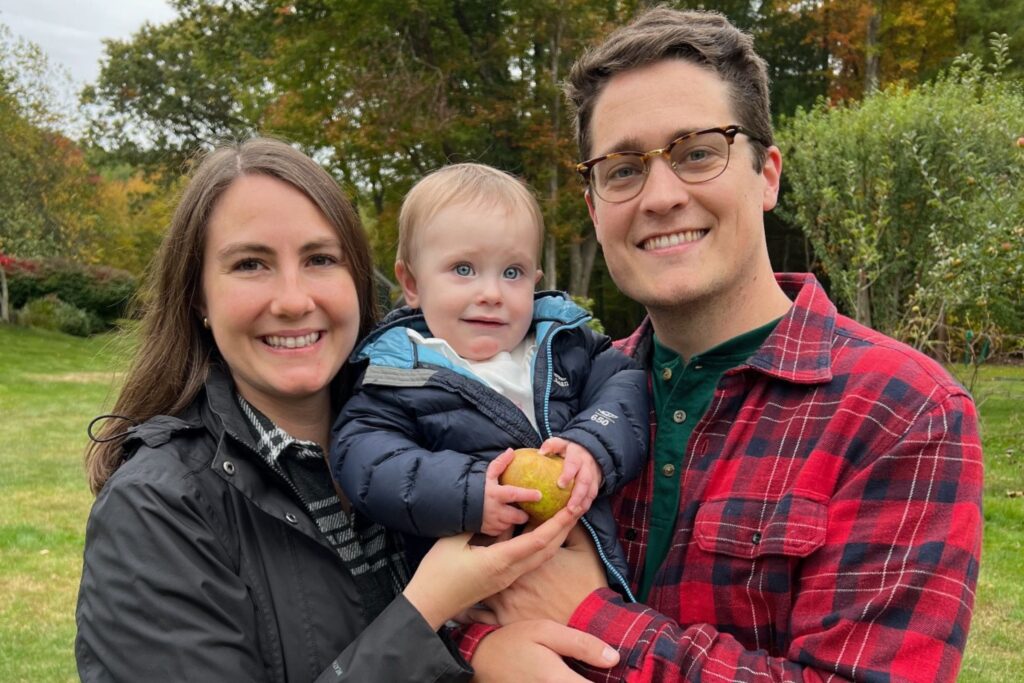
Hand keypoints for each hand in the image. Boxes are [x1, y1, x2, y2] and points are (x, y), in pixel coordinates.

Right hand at [403, 501, 581, 629]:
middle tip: (578, 507)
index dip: (558, 523)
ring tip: (566, 517)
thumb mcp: (454, 541)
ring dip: (556, 536)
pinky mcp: (502, 581)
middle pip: (547, 550)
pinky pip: (528, 560)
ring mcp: (507, 579)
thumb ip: (477, 524)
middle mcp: (510, 573)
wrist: (428, 606)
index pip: (538, 541)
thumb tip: (495, 508)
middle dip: (565, 528)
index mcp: (500, 562)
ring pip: (541, 557)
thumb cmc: (437, 574)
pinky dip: (541, 544)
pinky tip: (540, 531)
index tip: (572, 507)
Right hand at [471, 620, 618, 681]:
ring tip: (589, 673)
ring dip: (586, 682)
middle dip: (601, 682)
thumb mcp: (545, 632)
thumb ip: (580, 644)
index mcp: (558, 682)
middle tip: (609, 674)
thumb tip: (614, 658)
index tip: (625, 675)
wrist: (479, 662)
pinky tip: (574, 677)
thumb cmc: (512, 642)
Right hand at [482, 448, 542, 535]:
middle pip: (518, 516)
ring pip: (511, 524)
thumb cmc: (474, 488)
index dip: (528, 495)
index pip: (514, 494)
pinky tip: (502, 519)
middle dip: (524, 515)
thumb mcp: (487, 475)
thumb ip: (500, 464)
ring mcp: (492, 522)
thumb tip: (511, 451)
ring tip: (511, 513)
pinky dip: (504, 525)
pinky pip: (503, 530)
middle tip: (525, 510)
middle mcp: (495, 510)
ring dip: (513, 520)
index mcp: (495, 494)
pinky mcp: (489, 531)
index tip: (539, 495)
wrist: (457, 505)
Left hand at [541, 437, 601, 514]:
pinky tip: (577, 514)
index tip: (560, 484)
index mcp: (577, 455)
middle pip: (584, 481)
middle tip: (569, 507)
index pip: (573, 464)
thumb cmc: (569, 450)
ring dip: (583, 503)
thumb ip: (551, 446)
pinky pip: (592, 496)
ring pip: (591, 491)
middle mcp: (587, 466)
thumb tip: (541, 452)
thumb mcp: (560, 443)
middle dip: (578, 495)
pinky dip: (586, 506)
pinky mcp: (596, 484)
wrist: (591, 451)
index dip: (568, 474)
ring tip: (573, 514)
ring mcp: (593, 476)